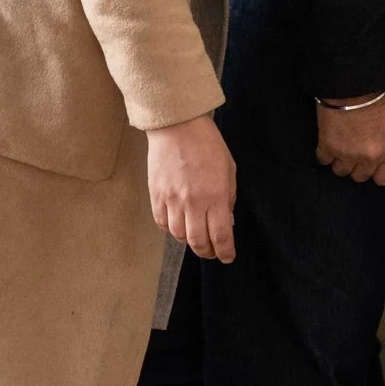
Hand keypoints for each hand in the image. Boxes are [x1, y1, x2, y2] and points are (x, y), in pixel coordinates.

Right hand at [148, 114, 237, 262]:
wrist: (178, 128)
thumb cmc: (208, 146)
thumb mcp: (229, 171)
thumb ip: (228, 198)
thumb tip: (227, 220)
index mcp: (215, 196)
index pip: (221, 235)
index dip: (225, 251)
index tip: (227, 257)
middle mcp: (192, 202)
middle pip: (198, 241)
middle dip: (207, 252)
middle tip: (213, 253)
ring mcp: (171, 200)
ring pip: (178, 235)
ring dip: (189, 241)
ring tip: (197, 238)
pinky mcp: (155, 195)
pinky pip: (162, 222)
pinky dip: (171, 229)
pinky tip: (179, 225)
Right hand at [316, 93, 384, 185]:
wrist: (354, 87)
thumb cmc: (378, 99)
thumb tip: (380, 152)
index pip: (384, 178)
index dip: (376, 173)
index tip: (371, 166)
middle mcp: (370, 157)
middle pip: (360, 177)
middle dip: (357, 166)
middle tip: (354, 152)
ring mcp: (348, 154)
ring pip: (340, 171)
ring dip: (340, 161)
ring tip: (341, 147)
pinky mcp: (328, 147)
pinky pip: (324, 160)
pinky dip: (325, 153)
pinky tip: (328, 143)